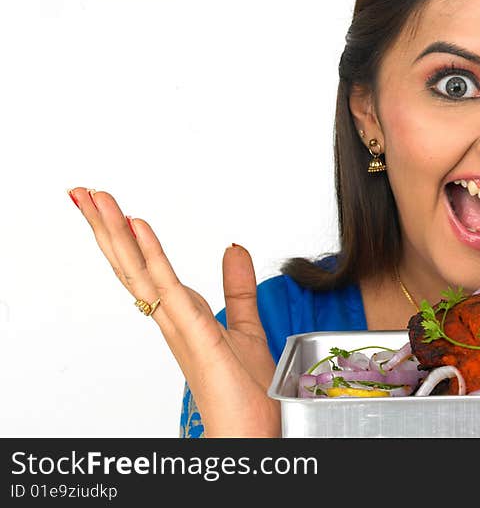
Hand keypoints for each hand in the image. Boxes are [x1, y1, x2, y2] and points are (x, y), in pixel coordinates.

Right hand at [69, 187, 280, 436]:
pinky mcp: (193, 332)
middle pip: (130, 266)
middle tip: (83, 192)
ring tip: (96, 198)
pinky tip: (137, 226)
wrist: (249, 434)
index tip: (110, 207)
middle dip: (106, 228)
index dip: (126, 238)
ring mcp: (177, 325)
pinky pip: (167, 286)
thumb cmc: (243, 393)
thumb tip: (234, 248)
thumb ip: (237, 288)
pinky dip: (151, 254)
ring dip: (115, 233)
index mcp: (179, 316)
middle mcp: (170, 319)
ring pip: (137, 271)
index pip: (145, 270)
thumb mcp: (245, 325)